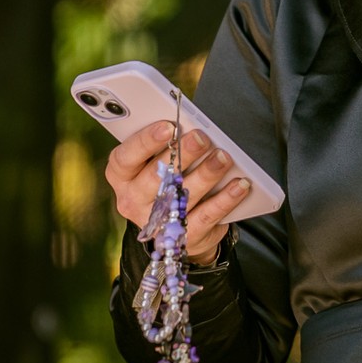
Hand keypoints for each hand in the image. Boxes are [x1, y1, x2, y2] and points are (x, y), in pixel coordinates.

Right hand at [104, 119, 252, 265]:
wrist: (176, 228)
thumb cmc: (165, 179)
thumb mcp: (153, 161)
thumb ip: (163, 144)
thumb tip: (188, 126)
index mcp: (121, 175)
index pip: (126, 157)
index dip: (146, 141)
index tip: (169, 125)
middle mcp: (133, 200)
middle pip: (156, 176)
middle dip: (182, 154)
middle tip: (202, 138)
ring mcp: (157, 222)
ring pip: (183, 195)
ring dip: (207, 174)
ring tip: (224, 157)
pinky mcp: (184, 236)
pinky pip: (207, 215)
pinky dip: (226, 199)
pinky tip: (240, 184)